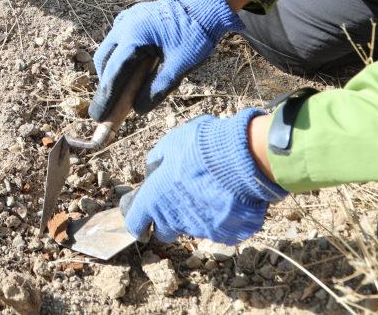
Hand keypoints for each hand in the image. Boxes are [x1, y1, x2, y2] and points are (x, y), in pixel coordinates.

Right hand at [91, 0, 242, 119]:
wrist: (207, 9)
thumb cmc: (196, 36)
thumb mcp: (180, 67)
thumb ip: (158, 89)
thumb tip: (138, 109)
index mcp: (135, 35)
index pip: (114, 71)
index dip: (106, 96)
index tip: (99, 116)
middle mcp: (125, 23)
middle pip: (105, 59)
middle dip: (105, 83)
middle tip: (107, 107)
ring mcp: (128, 17)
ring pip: (109, 48)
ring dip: (111, 69)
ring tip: (118, 91)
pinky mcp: (133, 16)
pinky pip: (118, 38)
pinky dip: (118, 56)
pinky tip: (128, 69)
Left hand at [124, 109, 286, 243]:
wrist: (242, 158)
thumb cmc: (202, 146)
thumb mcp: (171, 143)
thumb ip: (159, 159)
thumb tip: (156, 167)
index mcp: (155, 199)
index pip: (135, 222)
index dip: (138, 219)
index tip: (142, 214)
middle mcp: (174, 219)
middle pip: (164, 231)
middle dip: (168, 221)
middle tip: (179, 199)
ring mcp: (200, 229)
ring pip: (192, 228)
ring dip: (196, 214)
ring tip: (211, 190)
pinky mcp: (225, 234)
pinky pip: (218, 229)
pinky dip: (220, 218)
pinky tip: (229, 198)